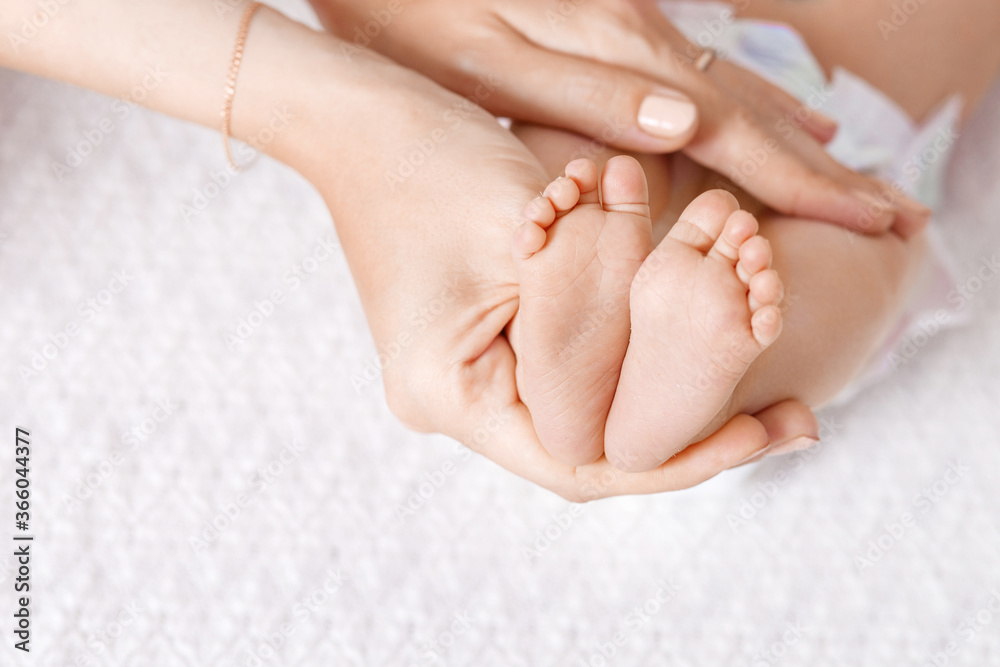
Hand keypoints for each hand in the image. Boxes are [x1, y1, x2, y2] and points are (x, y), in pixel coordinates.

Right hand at [292, 45, 818, 498]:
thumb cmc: (429, 162)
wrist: (359, 118)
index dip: (679, 461)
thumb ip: (604, 310)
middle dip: (687, 433)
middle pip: (587, 443)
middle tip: (789, 419)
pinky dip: (629, 359)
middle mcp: (451, 401)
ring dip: (663, 395)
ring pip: (582, 408)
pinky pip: (565, 368)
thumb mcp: (533, 237)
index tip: (763, 434)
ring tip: (760, 392)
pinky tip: (692, 348)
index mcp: (450, 395)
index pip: (582, 465)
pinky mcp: (476, 339)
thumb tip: (701, 367)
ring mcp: (461, 372)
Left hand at [309, 0, 928, 236]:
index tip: (870, 219)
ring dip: (797, 143)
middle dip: (824, 170)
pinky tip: (775, 119)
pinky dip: (752, 111)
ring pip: (738, 95)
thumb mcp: (490, 66)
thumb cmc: (414, 16)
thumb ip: (588, 98)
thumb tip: (688, 123)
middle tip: (891, 210)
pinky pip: (706, 79)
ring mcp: (634, 31)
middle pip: (756, 115)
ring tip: (848, 176)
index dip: (806, 184)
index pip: (737, 136)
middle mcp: (643, 43)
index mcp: (620, 62)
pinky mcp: (617, 29)